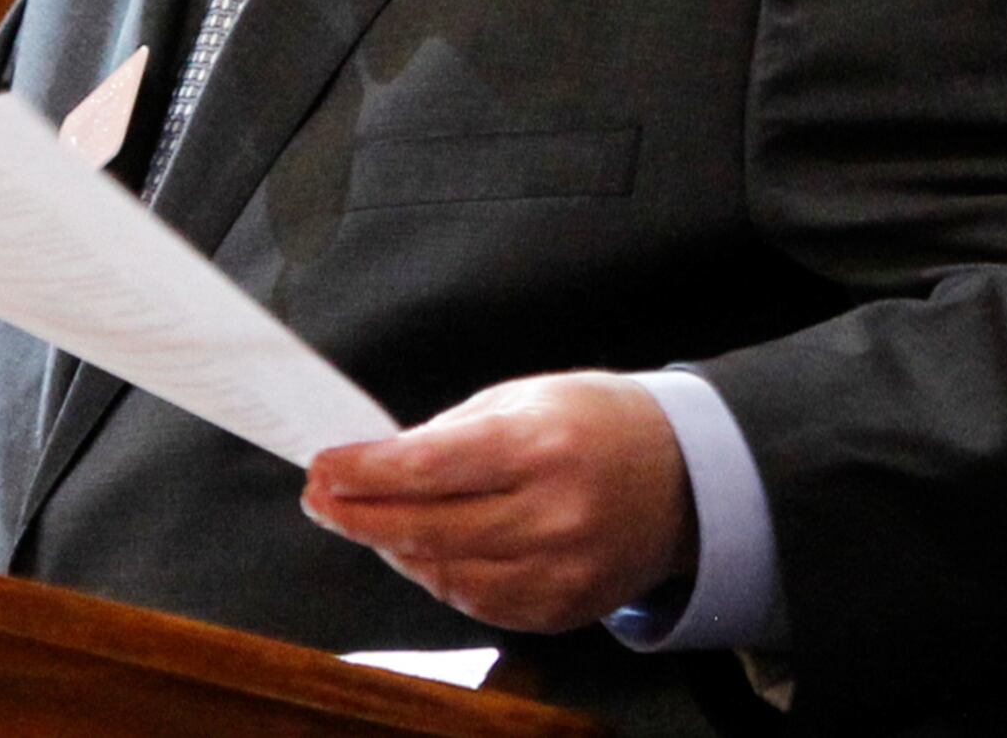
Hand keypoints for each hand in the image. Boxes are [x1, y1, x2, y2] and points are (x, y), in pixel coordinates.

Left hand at [299, 372, 697, 632]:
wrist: (686, 478)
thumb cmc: (595, 423)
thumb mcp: (524, 398)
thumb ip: (450, 434)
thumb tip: (378, 463)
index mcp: (539, 446)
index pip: (428, 468)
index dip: (365, 473)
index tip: (321, 467)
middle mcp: (553, 514)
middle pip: (428, 529)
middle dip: (359, 517)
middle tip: (320, 500)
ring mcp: (562, 570)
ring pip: (447, 574)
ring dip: (394, 548)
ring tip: (364, 522)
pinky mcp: (565, 608)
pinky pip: (480, 604)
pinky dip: (439, 578)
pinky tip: (418, 552)